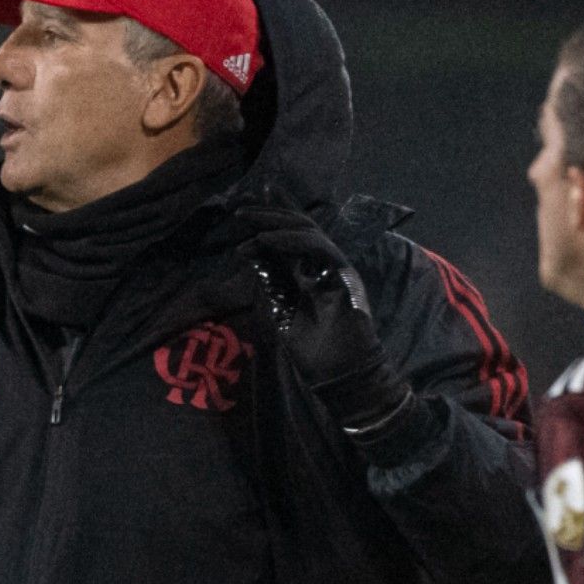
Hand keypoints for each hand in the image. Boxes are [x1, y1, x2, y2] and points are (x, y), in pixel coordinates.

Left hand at [237, 204, 409, 432]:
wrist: (340, 375)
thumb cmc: (315, 351)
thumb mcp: (282, 311)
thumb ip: (272, 283)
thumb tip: (251, 256)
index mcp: (310, 273)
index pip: (289, 239)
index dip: (269, 222)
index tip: (242, 214)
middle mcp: (324, 265)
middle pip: (298, 227)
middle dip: (269, 214)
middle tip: (240, 209)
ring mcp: (336, 267)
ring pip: (308, 230)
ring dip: (276, 222)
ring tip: (250, 221)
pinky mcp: (344, 273)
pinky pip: (318, 246)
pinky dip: (291, 239)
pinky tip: (267, 238)